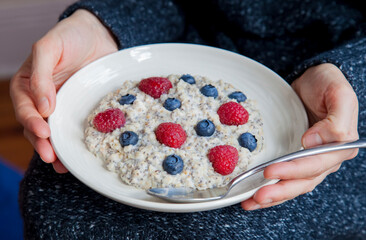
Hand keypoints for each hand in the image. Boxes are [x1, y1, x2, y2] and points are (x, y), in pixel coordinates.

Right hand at [10, 10, 117, 172]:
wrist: (98, 35)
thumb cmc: (69, 36)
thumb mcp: (49, 48)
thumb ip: (41, 74)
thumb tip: (43, 107)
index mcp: (28, 85)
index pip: (25, 108)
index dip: (32, 122)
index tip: (43, 132)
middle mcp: (44, 99)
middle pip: (38, 126)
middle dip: (43, 143)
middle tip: (51, 156)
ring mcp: (64, 106)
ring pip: (56, 132)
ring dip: (58, 150)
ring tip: (63, 165)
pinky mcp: (81, 109)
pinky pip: (76, 128)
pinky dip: (76, 142)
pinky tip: (79, 155)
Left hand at [241, 63, 358, 209]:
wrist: (312, 79)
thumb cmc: (327, 83)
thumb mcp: (338, 94)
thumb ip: (335, 119)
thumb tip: (313, 142)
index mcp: (338, 146)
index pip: (314, 165)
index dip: (292, 171)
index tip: (270, 171)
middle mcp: (325, 158)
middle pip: (303, 181)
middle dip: (279, 191)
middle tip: (258, 195)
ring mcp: (309, 160)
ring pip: (293, 185)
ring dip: (273, 196)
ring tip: (251, 202)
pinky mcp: (295, 158)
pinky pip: (285, 178)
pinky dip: (271, 188)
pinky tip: (255, 196)